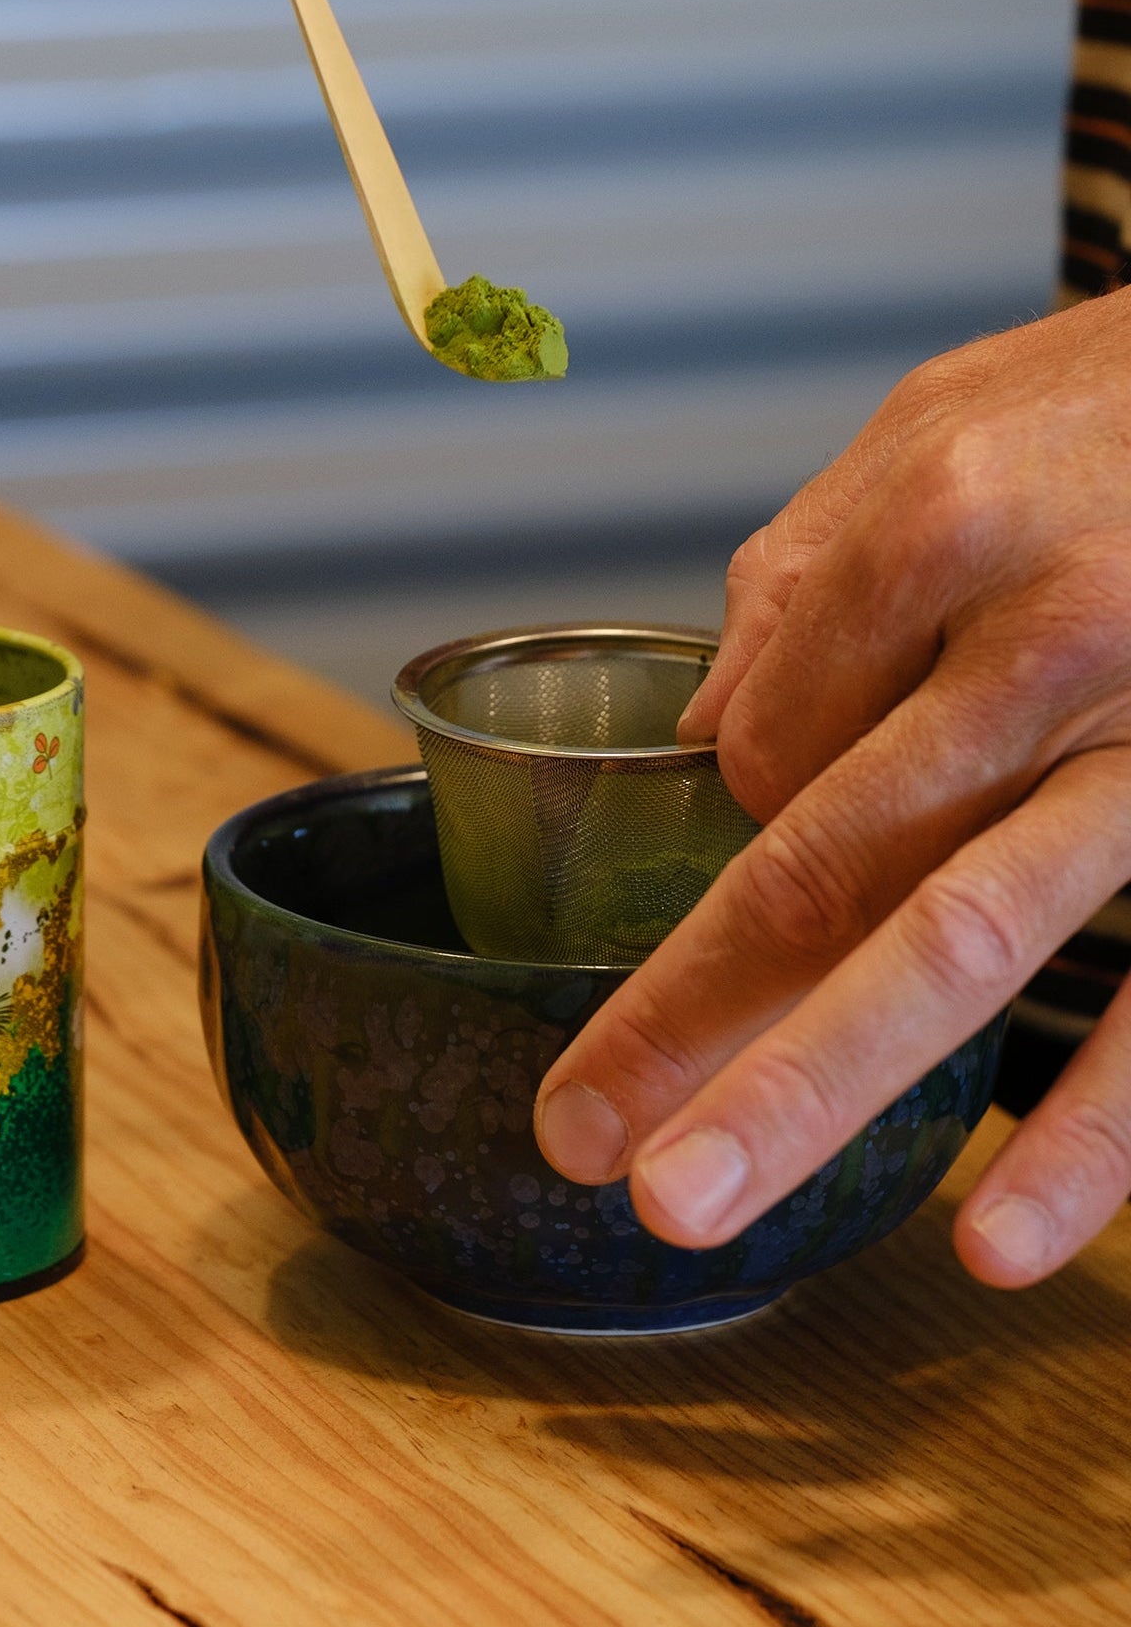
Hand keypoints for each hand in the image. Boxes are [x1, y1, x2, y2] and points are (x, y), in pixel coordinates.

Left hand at [534, 289, 1130, 1285]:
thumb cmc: (1112, 414)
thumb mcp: (936, 427)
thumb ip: (807, 581)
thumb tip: (706, 738)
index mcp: (939, 529)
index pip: (769, 734)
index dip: (738, 803)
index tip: (762, 810)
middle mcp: (1043, 643)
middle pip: (829, 859)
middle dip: (688, 1008)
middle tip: (575, 1134)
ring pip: (966, 942)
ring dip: (817, 1084)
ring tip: (693, 1199)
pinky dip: (1089, 1136)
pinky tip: (1001, 1236)